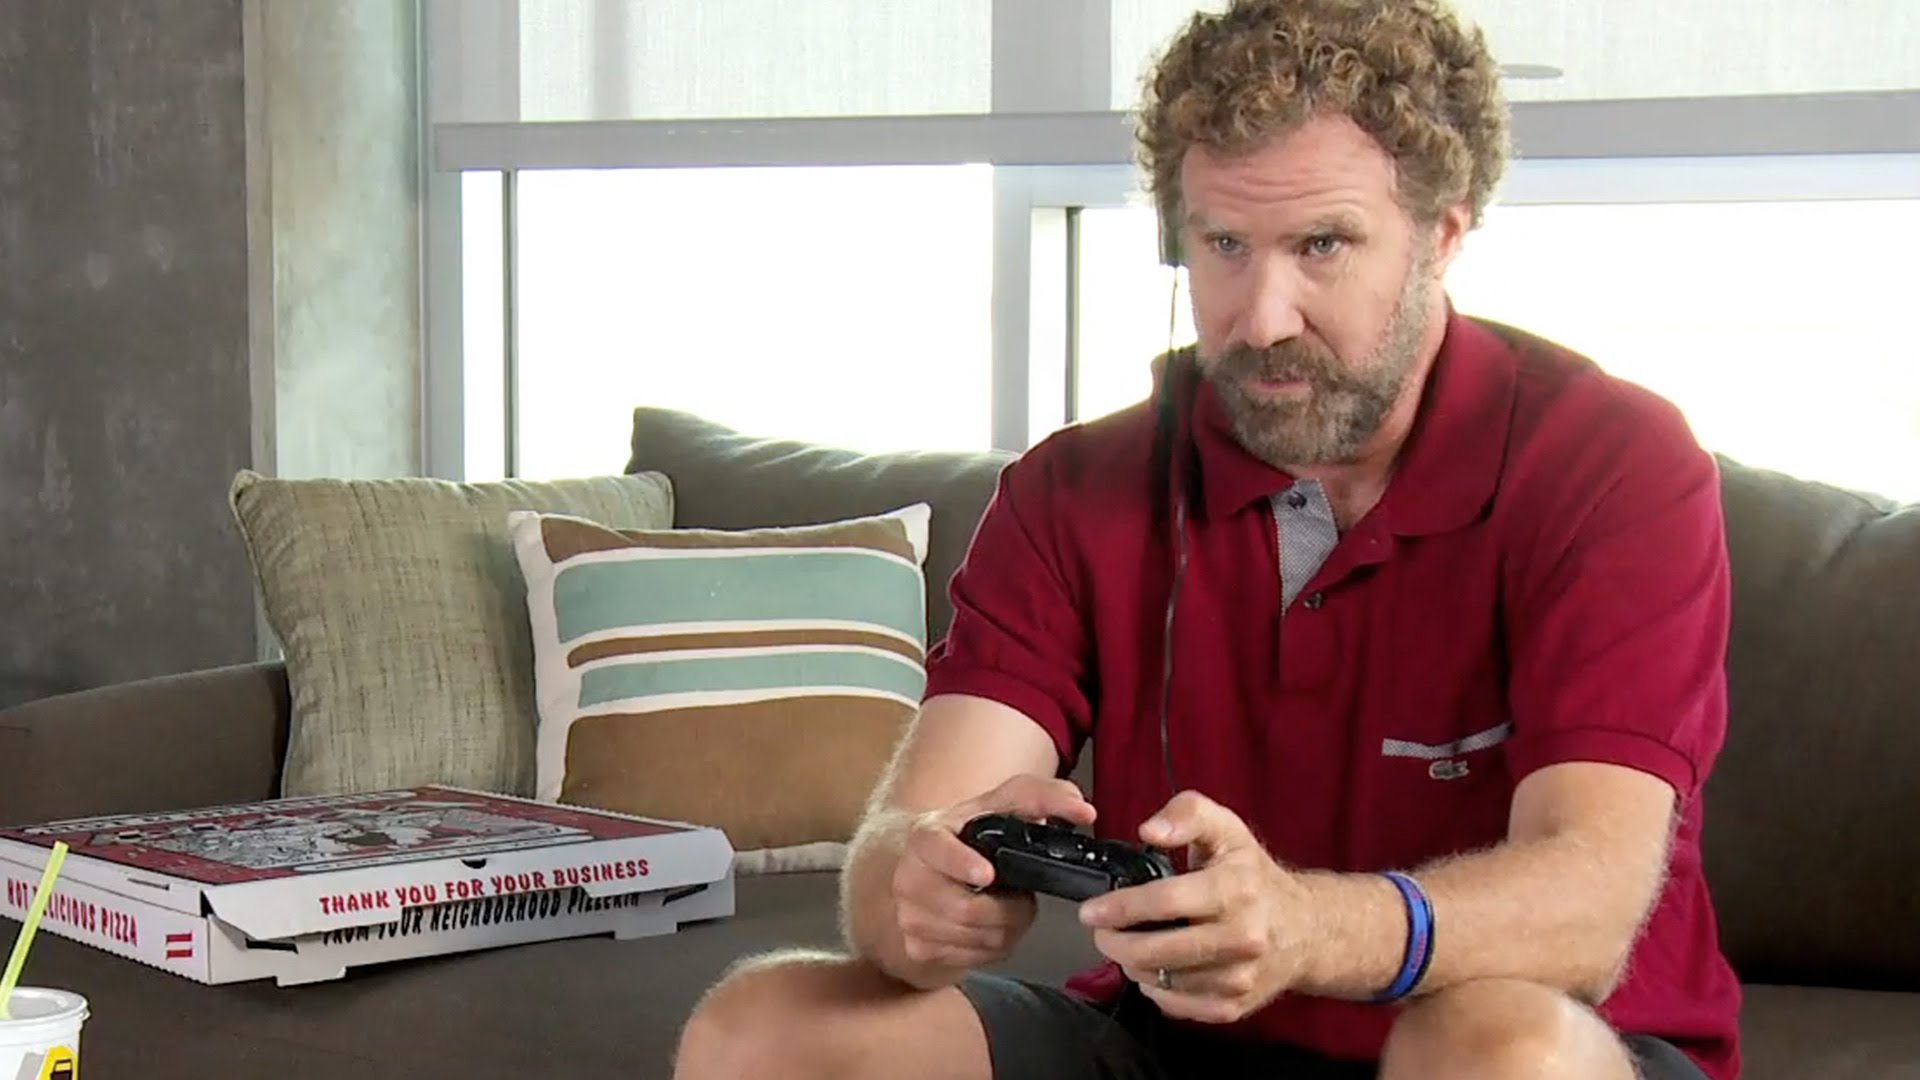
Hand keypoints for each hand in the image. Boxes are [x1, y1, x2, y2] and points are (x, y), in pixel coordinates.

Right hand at [890, 775, 1096, 976]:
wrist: (921, 868)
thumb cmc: (969, 835)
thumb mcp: (1001, 805)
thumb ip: (1045, 797)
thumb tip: (1083, 810)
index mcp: (925, 836)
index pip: (937, 850)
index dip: (962, 863)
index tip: (987, 874)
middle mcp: (909, 877)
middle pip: (970, 909)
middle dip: (1013, 909)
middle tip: (1023, 896)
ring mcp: (910, 916)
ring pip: (978, 937)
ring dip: (1008, 928)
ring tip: (1006, 907)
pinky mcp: (917, 948)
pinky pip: (974, 958)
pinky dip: (994, 945)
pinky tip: (990, 926)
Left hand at [1077, 790, 1315, 1023]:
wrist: (1307, 930)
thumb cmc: (1255, 877)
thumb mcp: (1227, 830)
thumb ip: (1187, 814)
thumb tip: (1150, 830)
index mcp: (1235, 889)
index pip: (1166, 902)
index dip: (1120, 907)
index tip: (1091, 911)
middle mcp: (1241, 937)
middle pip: (1156, 951)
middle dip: (1114, 942)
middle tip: (1102, 931)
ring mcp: (1238, 978)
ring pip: (1161, 981)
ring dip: (1132, 964)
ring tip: (1129, 945)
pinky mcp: (1234, 1007)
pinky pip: (1176, 1005)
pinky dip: (1156, 988)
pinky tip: (1156, 968)